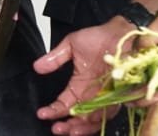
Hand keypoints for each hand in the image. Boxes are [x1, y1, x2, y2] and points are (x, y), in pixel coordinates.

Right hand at [34, 17, 136, 134]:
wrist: (121, 32)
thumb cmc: (99, 37)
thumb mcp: (71, 44)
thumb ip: (55, 58)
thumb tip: (37, 67)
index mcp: (79, 85)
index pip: (64, 104)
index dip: (53, 110)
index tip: (42, 113)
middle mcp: (92, 94)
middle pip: (78, 117)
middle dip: (67, 125)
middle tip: (57, 128)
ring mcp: (106, 96)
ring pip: (93, 119)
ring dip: (82, 126)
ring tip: (71, 130)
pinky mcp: (120, 95)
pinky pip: (110, 111)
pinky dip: (100, 117)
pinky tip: (90, 120)